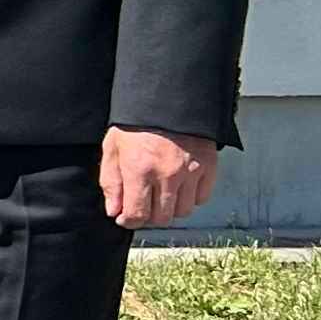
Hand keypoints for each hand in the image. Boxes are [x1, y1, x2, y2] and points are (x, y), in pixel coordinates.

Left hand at [100, 126, 217, 230]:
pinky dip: (191, 198)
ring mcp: (191, 172)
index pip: (137, 214)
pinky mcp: (209, 166)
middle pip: (162, 218)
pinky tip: (179, 188)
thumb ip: (111, 183)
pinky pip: (202, 197)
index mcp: (139, 170)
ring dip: (170, 208)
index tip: (125, 217)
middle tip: (143, 206)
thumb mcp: (113, 148)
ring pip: (183, 211)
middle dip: (149, 216)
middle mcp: (167, 175)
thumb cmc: (136, 122)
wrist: (168, 98)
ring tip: (161, 195)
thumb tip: (114, 211)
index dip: (129, 221)